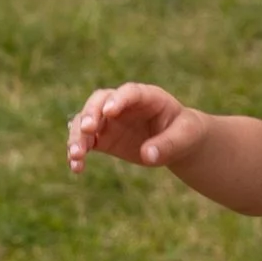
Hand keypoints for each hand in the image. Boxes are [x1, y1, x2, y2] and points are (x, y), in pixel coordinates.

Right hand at [70, 82, 206, 174]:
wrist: (178, 142)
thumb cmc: (184, 132)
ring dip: (77, 136)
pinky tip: (76, 168)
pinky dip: (77, 153)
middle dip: (90, 113)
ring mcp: (110, 121)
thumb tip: (148, 155)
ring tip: (76, 155)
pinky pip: (84, 142)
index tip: (109, 112)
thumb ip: (168, 144)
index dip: (119, 99)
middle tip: (87, 129)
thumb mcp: (185, 137)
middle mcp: (123, 104)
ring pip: (85, 121)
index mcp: (147, 96)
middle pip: (99, 101)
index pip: (130, 92)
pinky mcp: (102, 138)